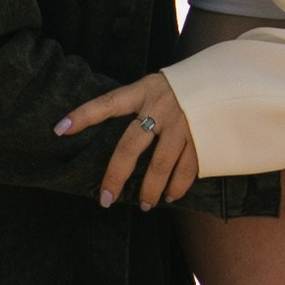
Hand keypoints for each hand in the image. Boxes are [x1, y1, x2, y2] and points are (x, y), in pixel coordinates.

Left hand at [56, 71, 198, 211]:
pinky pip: (187, 169)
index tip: (58, 129)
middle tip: (107, 199)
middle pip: (130, 147)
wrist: (226, 79)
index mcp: (143, 91)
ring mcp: (182, 124)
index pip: (107, 104)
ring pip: (160, 166)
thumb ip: (136, 104)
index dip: (82, 116)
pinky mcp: (201, 138)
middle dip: (116, 176)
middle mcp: (160, 108)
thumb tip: (111, 132)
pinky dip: (177, 186)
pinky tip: (170, 195)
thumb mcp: (154, 86)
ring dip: (150, 190)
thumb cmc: (181, 87)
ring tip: (144, 205)